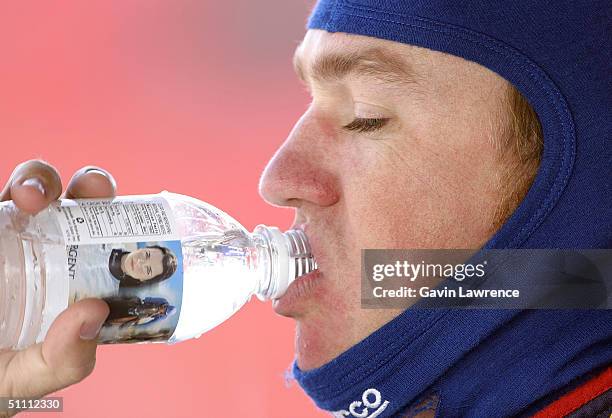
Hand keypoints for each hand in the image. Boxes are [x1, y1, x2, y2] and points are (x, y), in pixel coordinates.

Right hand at [0, 160, 115, 416]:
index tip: (134, 222)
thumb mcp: (32, 375)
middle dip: (93, 186)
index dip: (126, 225)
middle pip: (80, 205)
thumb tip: (96, 313)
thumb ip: (66, 358)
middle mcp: (45, 251)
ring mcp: (10, 234)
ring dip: (42, 180)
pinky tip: (14, 200)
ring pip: (36, 188)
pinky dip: (14, 186)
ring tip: (33, 199)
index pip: (107, 245)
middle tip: (94, 191)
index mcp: (71, 280)